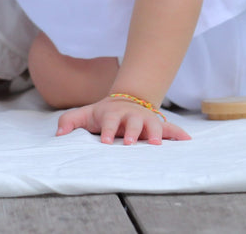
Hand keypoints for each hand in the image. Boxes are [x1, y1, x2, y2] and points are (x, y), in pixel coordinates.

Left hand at [55, 96, 191, 145]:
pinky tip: (187, 140)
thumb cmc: (104, 113)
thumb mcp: (86, 114)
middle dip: (132, 133)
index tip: (104, 141)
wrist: (127, 100)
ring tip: (157, 146)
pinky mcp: (157, 125)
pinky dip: (179, 134)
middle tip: (130, 143)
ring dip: (155, 134)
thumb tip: (58, 134)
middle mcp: (132, 116)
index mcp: (114, 114)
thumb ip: (70, 121)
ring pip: (153, 125)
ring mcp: (146, 120)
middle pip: (133, 123)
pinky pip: (171, 129)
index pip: (109, 121)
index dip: (107, 130)